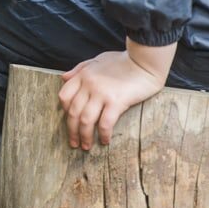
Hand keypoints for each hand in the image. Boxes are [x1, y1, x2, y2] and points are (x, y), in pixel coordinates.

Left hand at [59, 38, 176, 149]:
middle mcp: (89, 85)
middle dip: (71, 131)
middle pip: (73, 112)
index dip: (64, 111)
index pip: (64, 96)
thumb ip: (79, 69)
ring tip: (86, 147)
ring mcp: (102, 93)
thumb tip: (63, 78)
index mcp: (83, 76)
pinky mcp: (117, 101)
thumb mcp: (97, 60)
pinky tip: (105, 141)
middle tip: (74, 143)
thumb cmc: (123, 60)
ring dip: (84, 136)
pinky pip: (105, 123)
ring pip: (85, 120)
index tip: (70, 121)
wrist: (145, 60)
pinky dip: (103, 134)